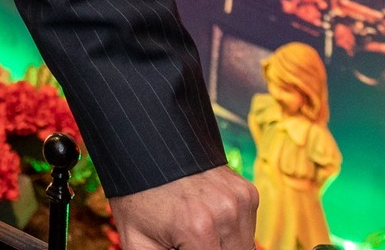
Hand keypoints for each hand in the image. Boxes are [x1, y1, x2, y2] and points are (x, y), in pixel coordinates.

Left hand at [110, 166, 255, 249]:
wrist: (146, 144)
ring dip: (223, 247)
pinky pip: (247, 226)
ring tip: (193, 233)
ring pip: (243, 247)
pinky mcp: (247, 191)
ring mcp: (240, 200)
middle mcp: (226, 213)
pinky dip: (230, 230)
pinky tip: (206, 218)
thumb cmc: (137, 193)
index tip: (182, 249)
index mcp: (198, 229)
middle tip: (185, 242)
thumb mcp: (137, 240)